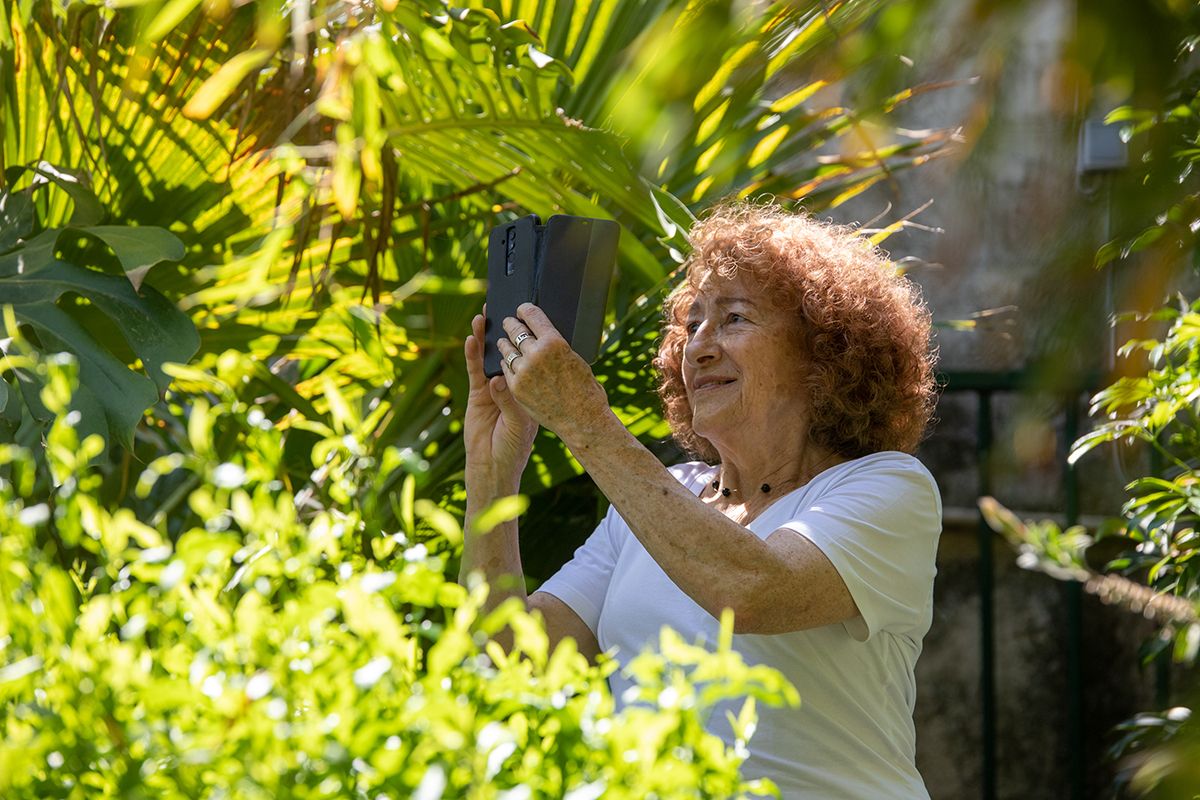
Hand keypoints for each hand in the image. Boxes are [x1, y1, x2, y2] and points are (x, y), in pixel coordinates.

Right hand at [464, 308, 536, 482]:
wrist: (494, 466)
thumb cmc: (513, 448)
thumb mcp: (518, 425)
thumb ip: (508, 403)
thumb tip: (497, 381)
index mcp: (529, 389)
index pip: (528, 360)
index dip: (526, 341)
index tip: (526, 320)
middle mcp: (512, 384)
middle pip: (507, 353)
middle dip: (504, 332)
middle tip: (501, 308)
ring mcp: (493, 387)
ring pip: (489, 357)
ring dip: (485, 338)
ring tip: (483, 316)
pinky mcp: (476, 394)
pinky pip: (474, 371)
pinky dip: (471, 355)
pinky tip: (469, 340)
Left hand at [496, 304, 610, 440]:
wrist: (582, 420)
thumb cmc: (586, 390)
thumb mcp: (576, 360)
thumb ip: (557, 347)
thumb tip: (546, 337)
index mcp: (555, 342)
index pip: (532, 315)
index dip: (524, 310)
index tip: (521, 309)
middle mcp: (536, 354)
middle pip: (515, 331)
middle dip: (511, 324)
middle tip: (509, 322)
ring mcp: (524, 372)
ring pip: (506, 350)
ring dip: (505, 343)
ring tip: (504, 341)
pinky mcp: (516, 388)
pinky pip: (506, 369)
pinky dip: (506, 364)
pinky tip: (507, 362)